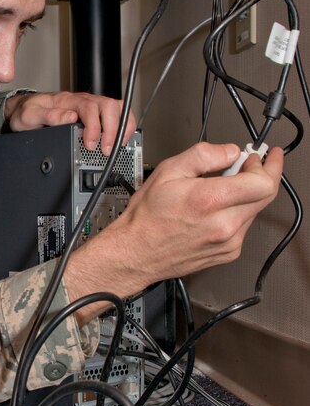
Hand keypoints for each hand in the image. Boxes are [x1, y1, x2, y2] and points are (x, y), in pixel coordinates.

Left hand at [4, 91, 135, 154]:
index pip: (89, 108)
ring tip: (116, 145)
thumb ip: (49, 116)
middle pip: (108, 105)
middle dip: (111, 129)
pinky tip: (119, 138)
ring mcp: (90, 105)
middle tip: (105, 149)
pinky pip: (115, 113)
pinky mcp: (94, 112)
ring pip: (116, 107)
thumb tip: (69, 117)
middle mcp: (81, 100)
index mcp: (67, 101)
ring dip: (121, 126)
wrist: (24, 108)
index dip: (94, 127)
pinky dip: (123, 124)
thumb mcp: (30, 116)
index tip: (91, 144)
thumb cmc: (28, 112)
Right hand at [65, 142, 283, 322]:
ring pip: (254, 210)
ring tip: (223, 186)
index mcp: (210, 201)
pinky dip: (237, 212)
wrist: (136, 252)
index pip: (262, 183)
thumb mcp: (168, 171)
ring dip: (247, 194)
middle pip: (265, 196)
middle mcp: (224, 225)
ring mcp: (229, 243)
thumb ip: (204, 155)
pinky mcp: (228, 253)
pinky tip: (216, 207)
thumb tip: (230, 152)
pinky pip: (243, 226)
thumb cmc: (147, 217)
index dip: (268, 165)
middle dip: (262, 175)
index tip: (266, 155)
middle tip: (251, 164)